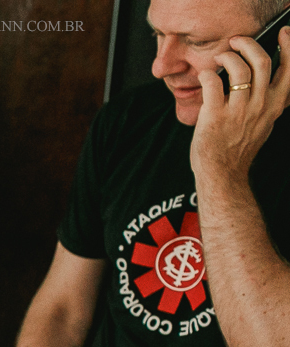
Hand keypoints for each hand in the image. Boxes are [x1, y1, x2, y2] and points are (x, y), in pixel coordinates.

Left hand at [192, 28, 289, 181]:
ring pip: (238, 69)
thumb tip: (266, 83)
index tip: (282, 33)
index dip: (288, 47)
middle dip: (248, 44)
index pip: (289, 70)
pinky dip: (207, 73)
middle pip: (262, 61)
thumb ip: (268, 103)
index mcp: (274, 105)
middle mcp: (260, 105)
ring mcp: (238, 110)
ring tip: (219, 59)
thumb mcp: (264, 123)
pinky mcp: (215, 115)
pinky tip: (205, 75)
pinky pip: (213, 82)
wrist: (223, 173)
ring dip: (227, 57)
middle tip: (236, 42)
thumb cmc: (239, 148)